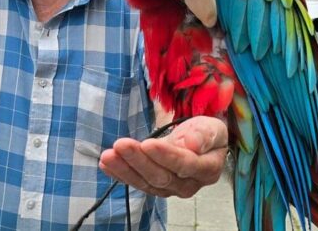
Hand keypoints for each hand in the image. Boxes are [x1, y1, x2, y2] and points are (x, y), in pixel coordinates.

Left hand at [99, 116, 227, 197]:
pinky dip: (120, 174)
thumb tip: (192, 145)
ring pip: (146, 182)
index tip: (147, 144)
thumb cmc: (206, 133)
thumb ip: (204, 136)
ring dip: (125, 168)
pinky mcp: (154, 186)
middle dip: (139, 161)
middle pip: (161, 177)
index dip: (165, 156)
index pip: (185, 165)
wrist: (199, 142)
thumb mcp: (211, 128)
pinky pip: (136, 182)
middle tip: (120, 145)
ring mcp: (170, 188)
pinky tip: (106, 164)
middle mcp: (188, 184)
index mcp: (206, 169)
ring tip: (108, 155)